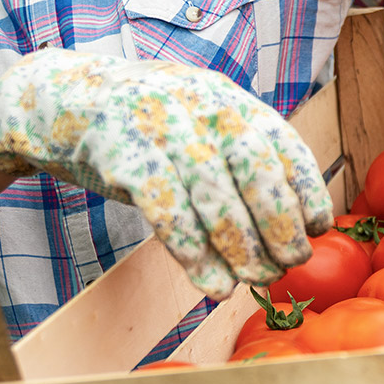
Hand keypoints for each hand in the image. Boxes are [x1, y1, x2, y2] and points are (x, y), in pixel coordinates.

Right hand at [0, 50, 332, 296]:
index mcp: (229, 98)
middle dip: (279, 223)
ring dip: (240, 248)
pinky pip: (167, 213)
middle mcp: (201, 106)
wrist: (65, 102)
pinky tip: (212, 285)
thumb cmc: (150, 127)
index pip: (282, 144)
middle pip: (255, 168)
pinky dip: (194, 255)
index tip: (319, 228)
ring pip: (213, 196)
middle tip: (290, 262)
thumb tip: (297, 221)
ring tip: (255, 280)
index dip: (306, 190)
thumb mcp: (201, 122)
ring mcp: (160, 128)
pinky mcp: (123, 157)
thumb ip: (241, 158)